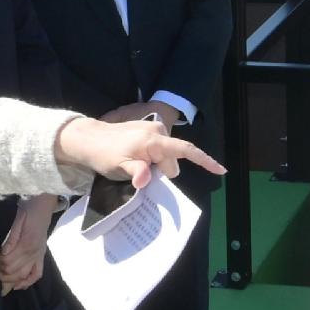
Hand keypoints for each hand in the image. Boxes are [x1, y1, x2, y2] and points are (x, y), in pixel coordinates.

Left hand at [0, 198, 55, 290]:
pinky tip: (15, 285)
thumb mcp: (16, 219)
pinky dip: (26, 283)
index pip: (6, 261)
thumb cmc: (27, 211)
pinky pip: (36, 276)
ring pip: (22, 277)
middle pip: (12, 271)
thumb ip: (11, 237)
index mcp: (26, 244)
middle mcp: (33, 253)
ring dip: (7, 280)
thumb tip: (3, 252)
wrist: (42, 207)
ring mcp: (38, 257)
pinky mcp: (41, 258)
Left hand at [55, 111, 224, 193]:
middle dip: (163, 171)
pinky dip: (152, 158)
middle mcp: (157, 131)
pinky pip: (158, 148)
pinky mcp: (147, 130)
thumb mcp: (118, 167)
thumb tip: (145, 180)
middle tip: (141, 176)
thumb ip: (135, 172)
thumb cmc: (103, 154)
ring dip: (156, 165)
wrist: (88, 138)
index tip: (220, 170)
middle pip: (173, 160)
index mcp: (154, 140)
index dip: (205, 162)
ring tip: (134, 167)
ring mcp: (153, 129)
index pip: (186, 151)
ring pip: (165, 155)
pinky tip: (136, 161)